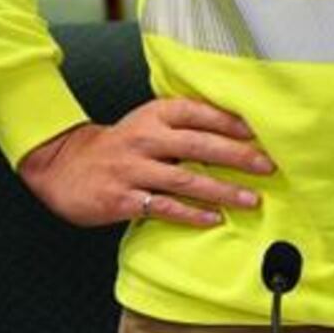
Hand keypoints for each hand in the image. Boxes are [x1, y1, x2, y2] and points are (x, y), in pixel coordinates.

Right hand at [15, 97, 268, 228]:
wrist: (64, 165)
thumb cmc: (118, 146)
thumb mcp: (146, 122)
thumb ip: (183, 125)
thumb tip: (237, 132)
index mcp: (153, 115)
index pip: (198, 112)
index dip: (231, 121)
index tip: (262, 131)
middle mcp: (145, 138)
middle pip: (199, 144)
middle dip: (238, 156)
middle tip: (269, 166)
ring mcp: (133, 168)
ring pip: (185, 179)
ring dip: (222, 190)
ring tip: (251, 200)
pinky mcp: (123, 197)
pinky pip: (163, 207)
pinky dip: (191, 214)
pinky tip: (213, 219)